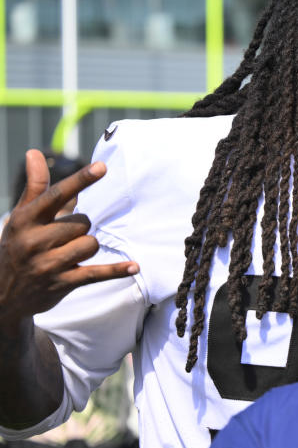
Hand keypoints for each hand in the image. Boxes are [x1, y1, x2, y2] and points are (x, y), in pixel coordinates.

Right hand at [0, 150, 138, 326]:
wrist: (1, 294)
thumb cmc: (18, 246)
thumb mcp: (21, 217)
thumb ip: (35, 186)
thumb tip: (34, 153)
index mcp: (25, 220)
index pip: (56, 195)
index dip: (81, 180)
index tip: (102, 167)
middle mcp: (34, 241)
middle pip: (82, 222)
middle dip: (80, 228)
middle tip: (62, 237)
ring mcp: (49, 264)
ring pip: (91, 244)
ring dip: (87, 247)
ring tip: (69, 254)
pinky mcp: (62, 283)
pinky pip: (97, 273)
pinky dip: (116, 270)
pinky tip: (134, 266)